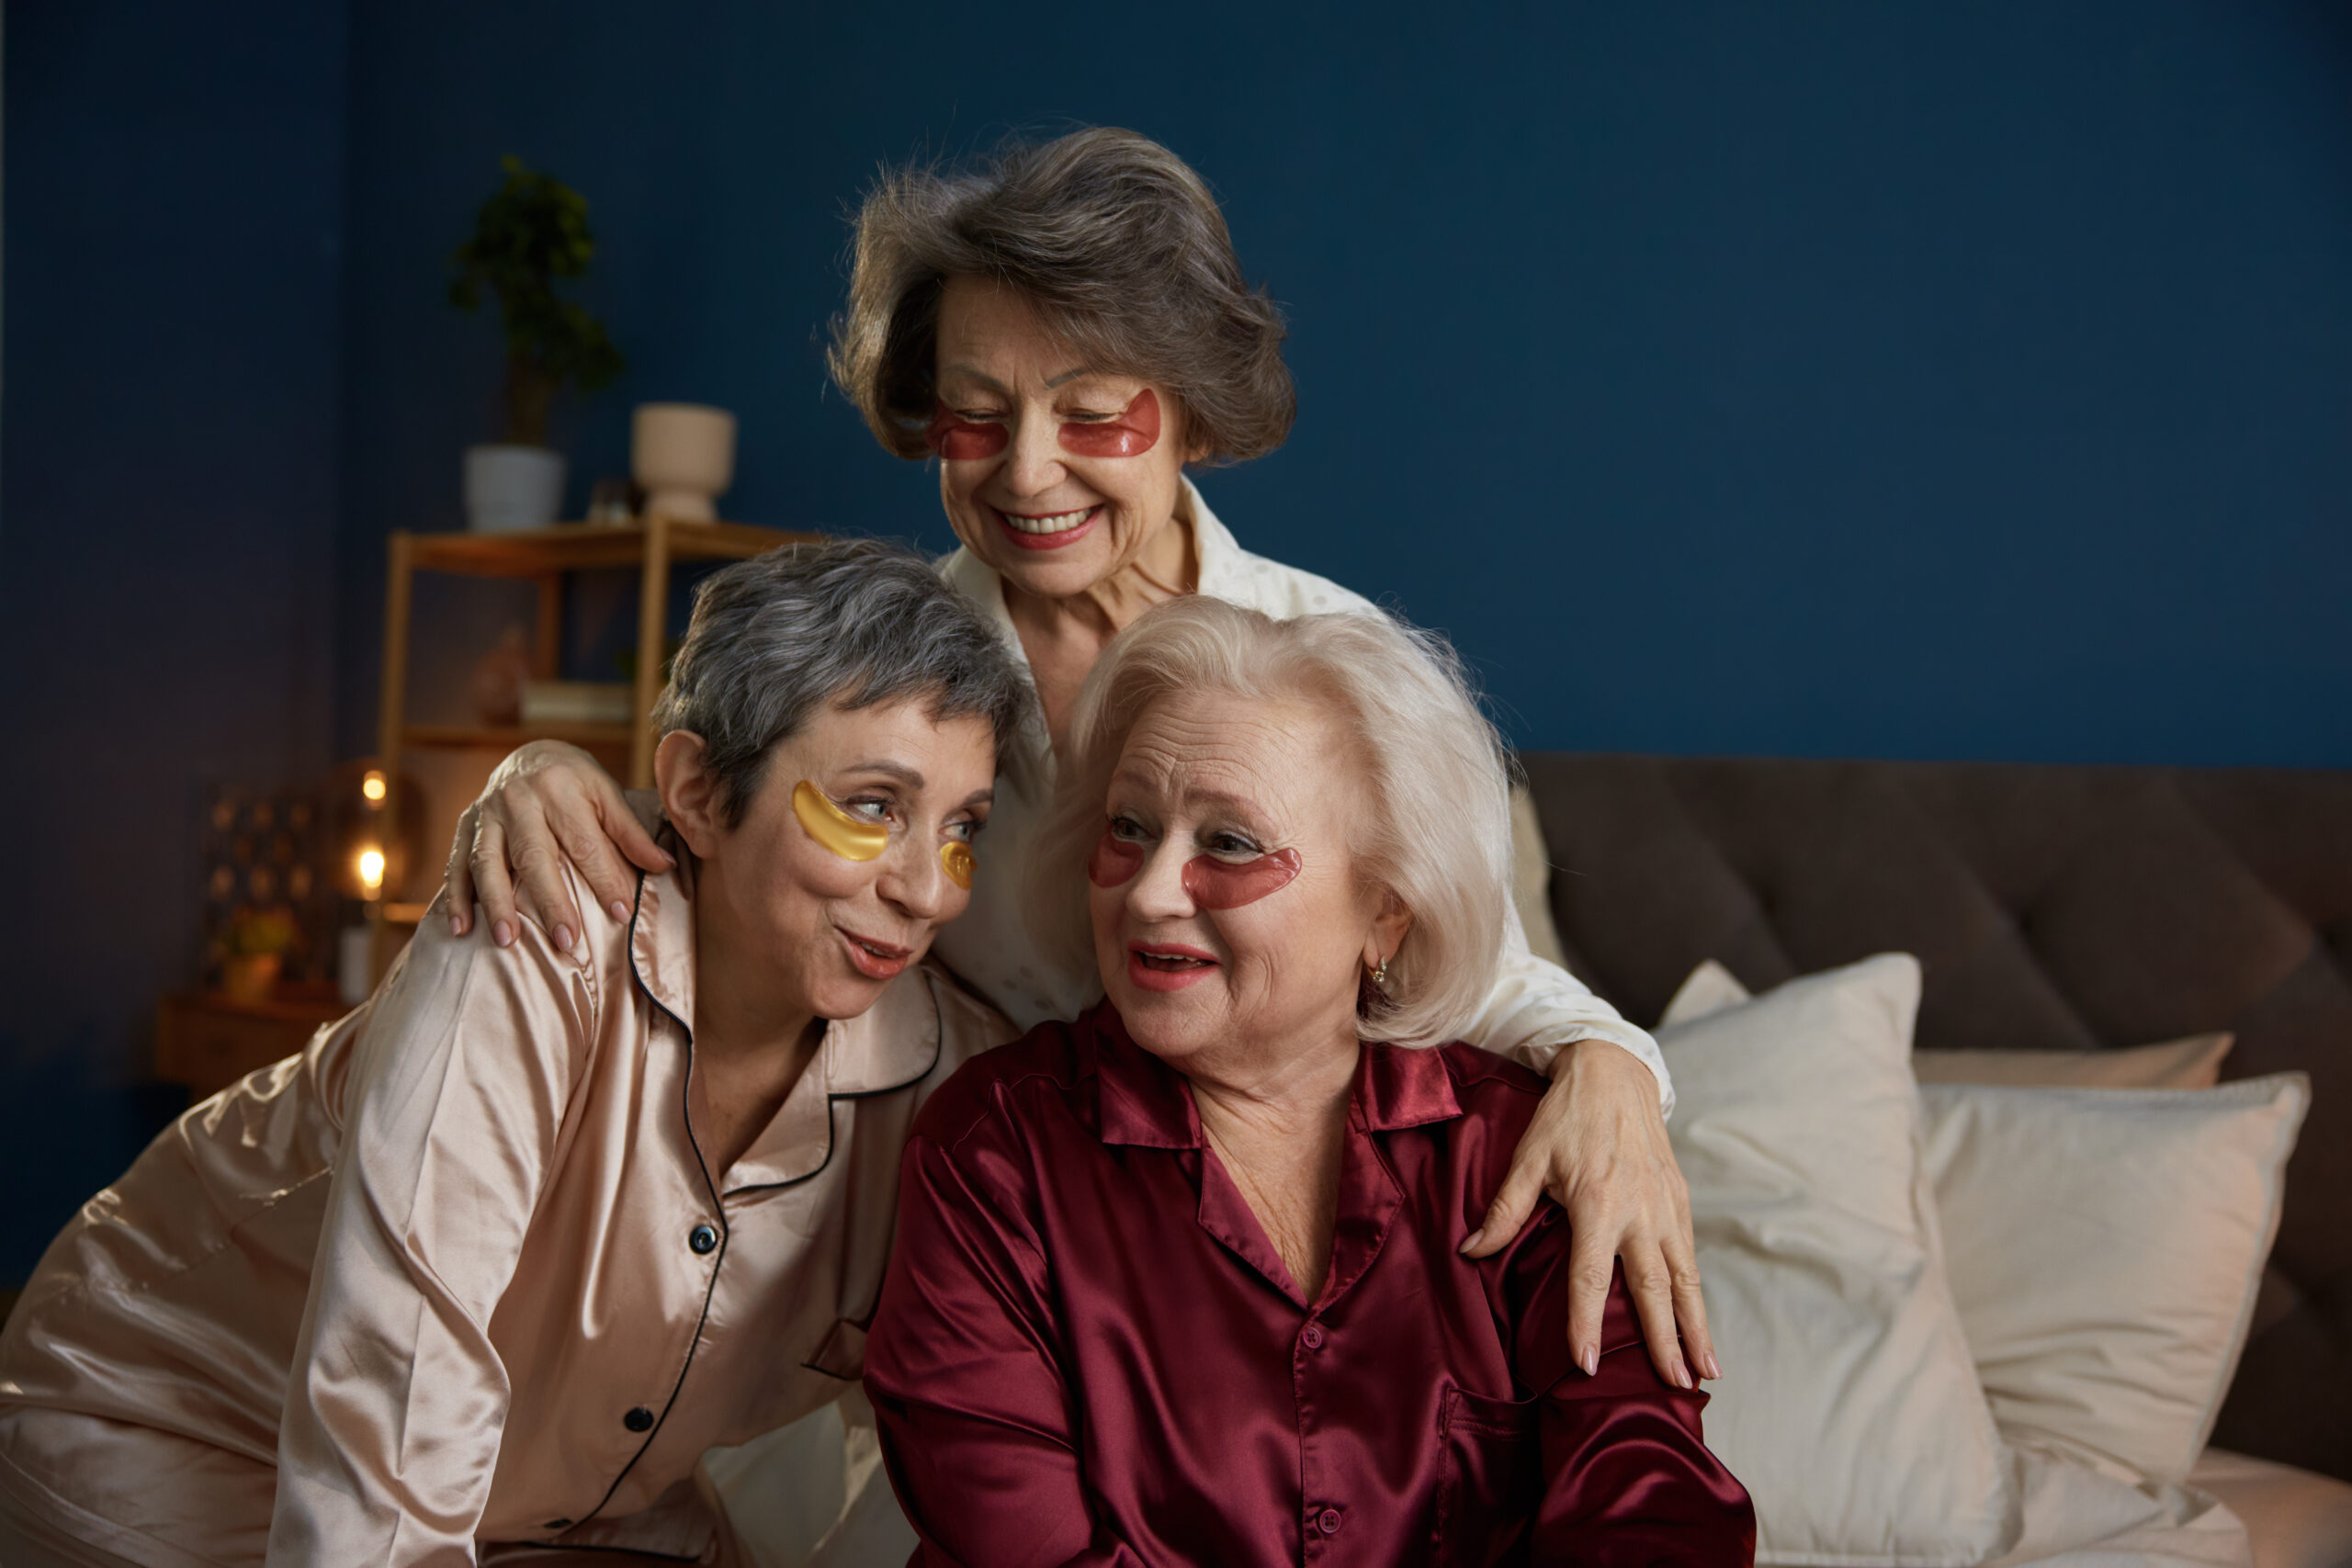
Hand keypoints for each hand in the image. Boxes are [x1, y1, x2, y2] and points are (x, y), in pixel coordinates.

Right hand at [444, 741, 671, 953]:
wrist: (528, 752)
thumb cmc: (575, 781)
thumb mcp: (607, 794)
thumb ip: (631, 833)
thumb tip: (664, 866)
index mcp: (559, 787)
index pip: (585, 842)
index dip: (605, 879)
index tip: (622, 913)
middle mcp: (518, 799)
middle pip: (534, 856)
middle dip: (551, 900)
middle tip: (567, 941)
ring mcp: (486, 813)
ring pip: (488, 862)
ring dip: (496, 904)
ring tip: (508, 941)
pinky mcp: (465, 825)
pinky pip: (456, 864)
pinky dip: (456, 897)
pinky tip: (460, 929)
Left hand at [1460, 1038, 1716, 1390]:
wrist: (1616, 1072)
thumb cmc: (1565, 1116)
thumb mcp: (1528, 1156)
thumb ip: (1505, 1208)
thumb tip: (1471, 1251)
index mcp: (1598, 1202)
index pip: (1591, 1275)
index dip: (1587, 1321)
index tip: (1589, 1363)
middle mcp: (1640, 1210)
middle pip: (1654, 1288)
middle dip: (1665, 1340)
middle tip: (1674, 1386)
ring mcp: (1667, 1207)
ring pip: (1685, 1279)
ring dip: (1696, 1328)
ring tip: (1706, 1373)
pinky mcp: (1681, 1202)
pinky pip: (1691, 1258)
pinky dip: (1698, 1297)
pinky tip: (1702, 1329)